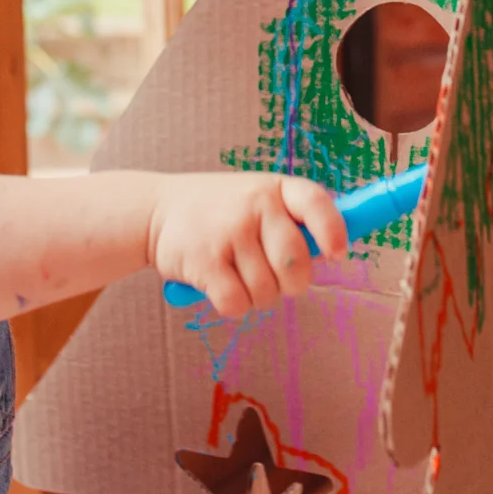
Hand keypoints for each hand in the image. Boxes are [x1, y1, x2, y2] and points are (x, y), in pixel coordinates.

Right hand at [146, 174, 348, 317]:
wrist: (156, 211)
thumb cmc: (220, 210)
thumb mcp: (257, 198)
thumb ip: (293, 221)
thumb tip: (333, 252)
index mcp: (274, 188)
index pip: (315, 202)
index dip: (332, 230)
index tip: (337, 254)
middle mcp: (254, 206)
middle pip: (296, 264)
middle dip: (290, 282)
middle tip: (272, 275)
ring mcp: (229, 233)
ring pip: (267, 292)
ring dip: (256, 295)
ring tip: (236, 273)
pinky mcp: (205, 262)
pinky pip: (238, 304)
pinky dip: (233, 305)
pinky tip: (219, 283)